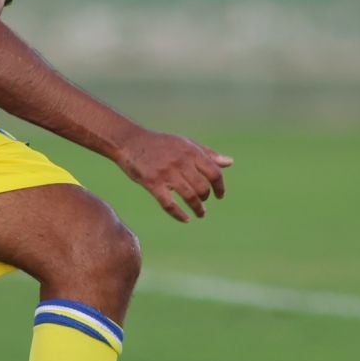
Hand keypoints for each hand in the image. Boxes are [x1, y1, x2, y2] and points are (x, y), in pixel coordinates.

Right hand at [114, 129, 232, 222]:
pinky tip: (185, 219)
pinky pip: (169, 204)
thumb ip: (207, 153)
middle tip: (204, 203)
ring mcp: (166, 173)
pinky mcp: (151, 183)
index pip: (214, 173)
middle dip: (206, 198)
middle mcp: (181, 161)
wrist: (129, 141)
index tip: (220, 196)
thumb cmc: (160, 144)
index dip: (220, 187)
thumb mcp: (185, 144)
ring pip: (189, 196)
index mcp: (191, 151)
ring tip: (200, 214)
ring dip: (197, 208)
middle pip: (202, 187)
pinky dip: (179, 214)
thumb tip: (230, 162)